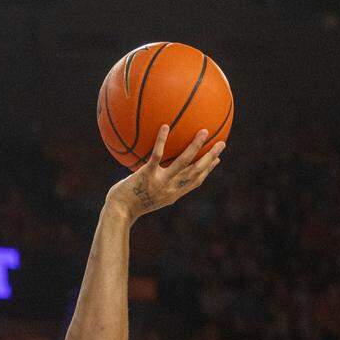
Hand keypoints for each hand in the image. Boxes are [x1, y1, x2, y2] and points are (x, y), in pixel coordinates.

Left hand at [106, 126, 224, 221]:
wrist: (118, 213)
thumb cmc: (129, 204)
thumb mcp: (146, 196)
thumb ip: (155, 185)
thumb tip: (155, 171)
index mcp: (172, 194)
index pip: (195, 182)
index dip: (208, 171)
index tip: (217, 160)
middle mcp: (170, 190)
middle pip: (196, 172)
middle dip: (211, 158)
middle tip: (222, 143)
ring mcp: (159, 183)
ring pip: (183, 163)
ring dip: (196, 147)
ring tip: (204, 131)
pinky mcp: (146, 176)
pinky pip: (157, 156)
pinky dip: (162, 141)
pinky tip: (165, 126)